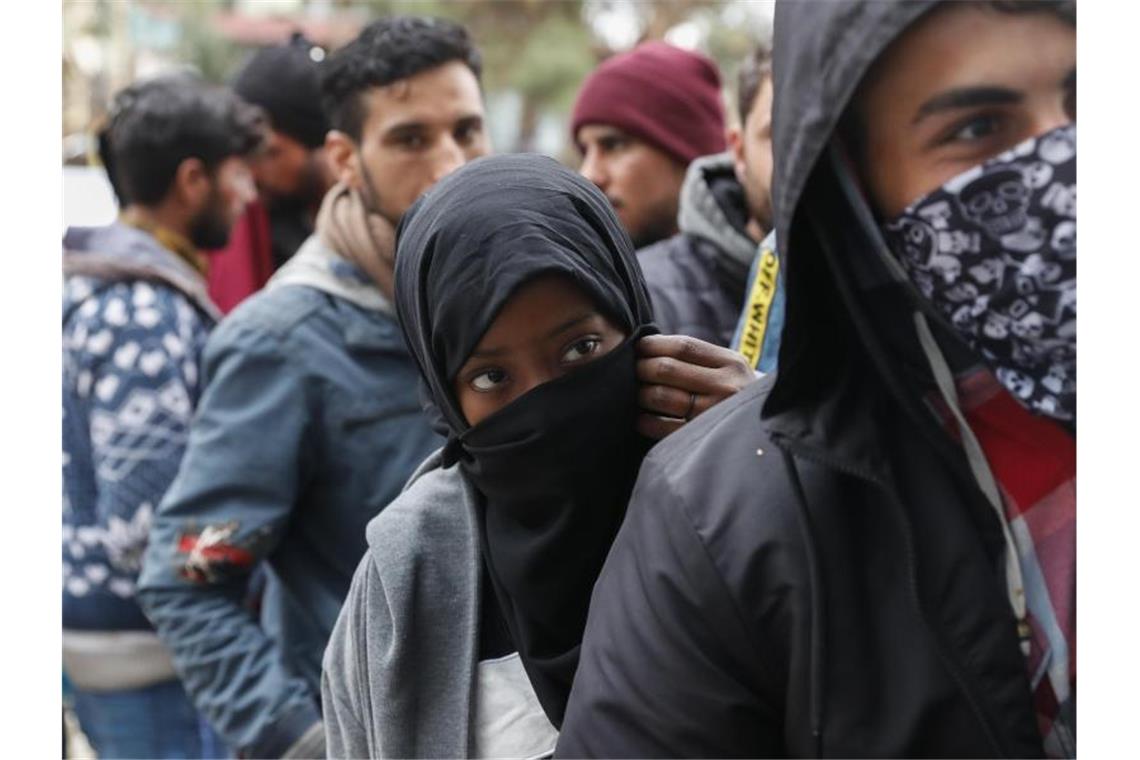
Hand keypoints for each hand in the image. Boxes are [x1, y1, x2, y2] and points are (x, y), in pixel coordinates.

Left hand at [636, 334, 755, 439]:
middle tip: (631, 371)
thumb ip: (696, 357)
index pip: (682, 346)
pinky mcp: (703, 438)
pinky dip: (645, 421)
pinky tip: (641, 418)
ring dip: (640, 393)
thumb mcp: (729, 368)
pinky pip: (663, 427)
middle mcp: (726, 386)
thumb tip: (646, 347)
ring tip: (635, 393)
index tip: (638, 347)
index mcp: (730, 363)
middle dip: (641, 368)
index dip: (652, 345)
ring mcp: (714, 413)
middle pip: (667, 369)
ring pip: (662, 396)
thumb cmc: (735, 393)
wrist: (764, 428)